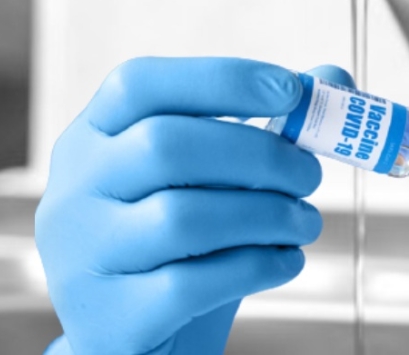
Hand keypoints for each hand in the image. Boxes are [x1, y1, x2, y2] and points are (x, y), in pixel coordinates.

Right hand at [36, 58, 350, 354]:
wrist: (139, 332)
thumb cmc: (181, 243)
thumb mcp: (212, 180)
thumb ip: (266, 127)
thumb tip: (333, 79)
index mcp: (93, 138)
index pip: (140, 85)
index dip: (220, 79)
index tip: (290, 89)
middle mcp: (75, 190)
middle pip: (167, 146)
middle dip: (261, 155)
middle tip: (309, 173)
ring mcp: (82, 256)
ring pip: (183, 218)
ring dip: (268, 214)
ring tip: (305, 221)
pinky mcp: (108, 317)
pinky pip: (192, 284)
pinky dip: (257, 266)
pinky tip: (286, 260)